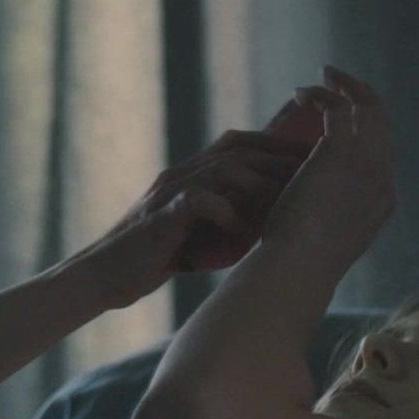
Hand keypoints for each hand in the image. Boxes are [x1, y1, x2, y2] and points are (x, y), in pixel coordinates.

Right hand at [62, 129, 310, 308]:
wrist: (103, 275)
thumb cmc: (153, 257)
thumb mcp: (196, 230)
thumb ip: (226, 216)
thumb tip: (271, 216)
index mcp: (190, 175)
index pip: (239, 143)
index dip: (276, 146)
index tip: (312, 160)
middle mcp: (180, 175)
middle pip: (237, 148)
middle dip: (279, 158)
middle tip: (314, 173)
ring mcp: (168, 193)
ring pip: (222, 168)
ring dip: (259, 182)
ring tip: (286, 201)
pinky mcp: (159, 217)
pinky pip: (197, 201)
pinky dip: (223, 210)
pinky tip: (240, 227)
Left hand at [259, 66, 396, 266]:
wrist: (299, 265)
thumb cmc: (300, 261)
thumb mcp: (327, 240)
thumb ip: (330, 220)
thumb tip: (313, 212)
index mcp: (382, 199)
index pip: (384, 151)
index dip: (368, 126)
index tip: (345, 115)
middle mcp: (382, 177)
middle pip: (384, 122)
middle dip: (365, 96)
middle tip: (340, 81)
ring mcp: (365, 163)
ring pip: (367, 107)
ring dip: (346, 86)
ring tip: (325, 75)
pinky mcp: (338, 153)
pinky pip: (338, 108)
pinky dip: (322, 94)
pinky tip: (301, 93)